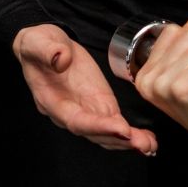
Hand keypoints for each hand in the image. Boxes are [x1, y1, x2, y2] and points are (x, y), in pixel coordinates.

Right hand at [13, 23, 156, 154]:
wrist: (42, 45)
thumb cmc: (38, 45)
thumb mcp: (38, 41)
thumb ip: (49, 50)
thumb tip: (61, 59)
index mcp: (53, 100)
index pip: (77, 120)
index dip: (98, 126)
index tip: (121, 129)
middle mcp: (69, 111)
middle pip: (94, 133)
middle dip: (118, 140)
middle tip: (142, 144)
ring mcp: (85, 109)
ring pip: (106, 133)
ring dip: (128, 141)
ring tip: (149, 145)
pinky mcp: (98, 103)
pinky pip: (113, 123)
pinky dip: (129, 134)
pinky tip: (146, 139)